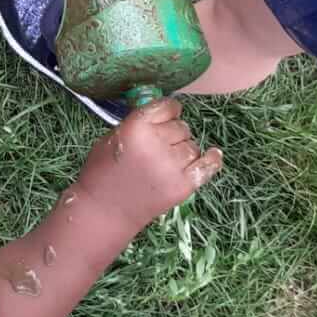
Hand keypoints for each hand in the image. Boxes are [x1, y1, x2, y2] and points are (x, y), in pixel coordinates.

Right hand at [81, 97, 223, 230]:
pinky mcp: (184, 185)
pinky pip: (207, 166)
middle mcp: (157, 143)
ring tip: (168, 159)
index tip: (169, 111)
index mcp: (135, 128)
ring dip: (184, 148)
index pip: (165, 107)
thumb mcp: (111, 138)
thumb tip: (159, 115)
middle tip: (160, 142)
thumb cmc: (102, 171)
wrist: (106, 209)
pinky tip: (213, 154)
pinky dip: (212, 159)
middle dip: (173, 131)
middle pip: (181, 126)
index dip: (169, 108)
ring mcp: (172, 166)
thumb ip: (136, 124)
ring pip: (192, 145)